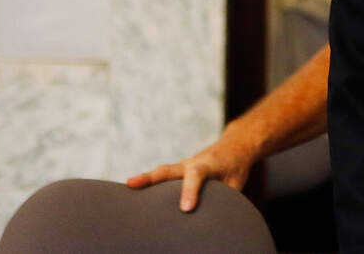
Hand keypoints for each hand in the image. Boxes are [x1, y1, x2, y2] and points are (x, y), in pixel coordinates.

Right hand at [126, 127, 257, 211]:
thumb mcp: (237, 182)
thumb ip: (226, 197)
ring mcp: (183, 165)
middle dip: (150, 178)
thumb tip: (216, 218)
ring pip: (162, 172)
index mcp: (209, 164)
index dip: (190, 191)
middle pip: (168, 169)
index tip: (186, 209)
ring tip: (125, 188)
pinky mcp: (179, 170)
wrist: (235, 145)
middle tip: (131, 183)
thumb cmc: (236, 166)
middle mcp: (192, 162)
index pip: (197, 176)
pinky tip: (134, 191)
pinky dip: (149, 182)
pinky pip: (163, 177)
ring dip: (144, 179)